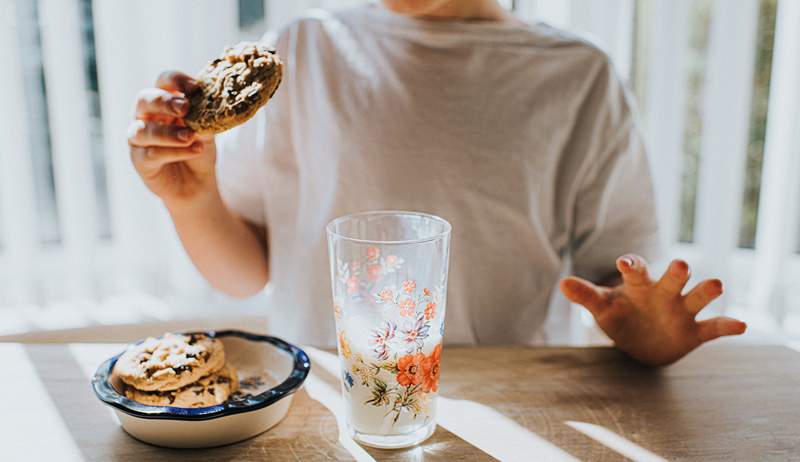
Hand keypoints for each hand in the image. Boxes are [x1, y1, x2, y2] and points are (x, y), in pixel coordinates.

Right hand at [128, 71, 215, 210]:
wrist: (197, 183)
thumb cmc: (199, 148)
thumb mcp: (207, 130)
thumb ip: (205, 117)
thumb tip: (212, 104)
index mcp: (163, 101)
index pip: (163, 81)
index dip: (176, 80)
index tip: (196, 87)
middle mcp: (145, 115)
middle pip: (145, 99)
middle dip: (165, 101)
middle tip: (185, 108)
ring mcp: (138, 138)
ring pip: (144, 129)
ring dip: (168, 132)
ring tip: (190, 136)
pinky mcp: (139, 160)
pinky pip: (152, 153)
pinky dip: (174, 151)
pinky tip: (194, 149)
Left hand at [560, 255, 746, 365]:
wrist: (640, 343)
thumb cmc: (621, 317)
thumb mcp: (602, 309)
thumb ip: (586, 296)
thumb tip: (562, 283)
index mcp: (640, 285)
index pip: (637, 270)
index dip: (631, 265)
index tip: (624, 262)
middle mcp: (665, 293)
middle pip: (673, 278)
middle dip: (677, 272)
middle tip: (680, 264)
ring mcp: (681, 311)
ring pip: (697, 297)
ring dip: (706, 291)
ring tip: (716, 284)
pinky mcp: (694, 332)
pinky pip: (713, 328)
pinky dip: (727, 326)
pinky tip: (742, 325)